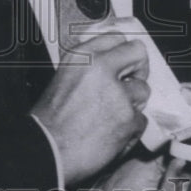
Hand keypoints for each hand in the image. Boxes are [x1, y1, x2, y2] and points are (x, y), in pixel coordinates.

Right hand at [31, 32, 148, 185]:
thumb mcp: (64, 78)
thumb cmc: (50, 121)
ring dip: (133, 103)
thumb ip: (90, 67)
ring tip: (112, 116)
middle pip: (138, 54)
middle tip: (130, 84)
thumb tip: (116, 65)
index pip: (117, 37)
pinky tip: (112, 134)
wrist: (47, 152)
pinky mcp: (128, 119)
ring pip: (143, 90)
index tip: (125, 62)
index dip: (123, 52)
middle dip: (138, 70)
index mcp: (81, 56)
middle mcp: (100, 68)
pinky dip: (130, 129)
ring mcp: (117, 94)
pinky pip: (142, 120)